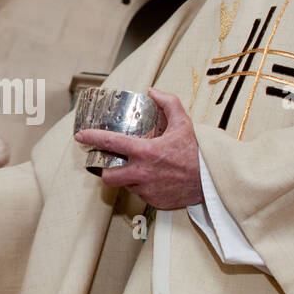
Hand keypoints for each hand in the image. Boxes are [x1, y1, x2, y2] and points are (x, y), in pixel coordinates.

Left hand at [73, 88, 202, 209]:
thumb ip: (168, 103)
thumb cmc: (197, 153)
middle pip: (108, 176)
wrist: (213, 182)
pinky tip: (152, 179)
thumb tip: (153, 91)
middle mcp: (141, 173)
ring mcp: (147, 190)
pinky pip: (141, 194)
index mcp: (145, 152)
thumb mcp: (184, 123)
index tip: (80, 136)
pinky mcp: (154, 202)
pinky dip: (143, 187)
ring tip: (137, 169)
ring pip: (126, 185)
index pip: (110, 143)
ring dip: (127, 178)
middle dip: (105, 169)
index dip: (91, 138)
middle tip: (110, 162)